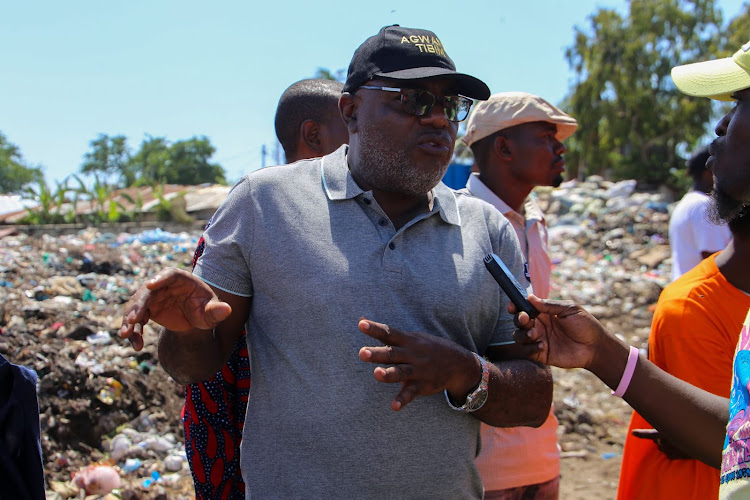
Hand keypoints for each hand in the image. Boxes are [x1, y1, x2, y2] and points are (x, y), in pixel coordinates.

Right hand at [119, 268, 231, 350]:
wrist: (196, 319)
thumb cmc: (206, 310)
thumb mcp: (211, 312)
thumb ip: (217, 311)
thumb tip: (227, 309)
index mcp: (180, 279)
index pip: (168, 275)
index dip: (159, 279)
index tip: (150, 285)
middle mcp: (162, 285)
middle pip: (147, 292)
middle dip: (138, 305)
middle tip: (134, 319)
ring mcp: (152, 297)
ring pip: (136, 306)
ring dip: (130, 320)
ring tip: (127, 335)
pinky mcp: (146, 310)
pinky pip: (136, 320)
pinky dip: (134, 332)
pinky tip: (137, 345)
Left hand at [357, 318, 476, 411]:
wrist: (458, 363)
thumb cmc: (426, 348)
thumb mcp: (410, 336)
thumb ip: (385, 333)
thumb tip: (361, 319)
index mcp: (407, 340)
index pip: (388, 332)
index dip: (374, 329)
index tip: (361, 324)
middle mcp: (411, 354)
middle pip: (392, 353)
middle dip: (377, 354)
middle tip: (362, 353)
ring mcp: (417, 370)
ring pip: (401, 372)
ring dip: (388, 374)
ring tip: (376, 374)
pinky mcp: (422, 386)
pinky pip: (411, 393)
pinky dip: (403, 399)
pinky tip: (394, 406)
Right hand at [510, 295, 607, 369]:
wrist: (595, 347)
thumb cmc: (586, 325)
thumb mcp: (569, 309)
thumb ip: (549, 305)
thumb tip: (530, 297)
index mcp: (544, 313)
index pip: (524, 308)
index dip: (515, 306)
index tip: (512, 306)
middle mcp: (539, 326)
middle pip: (518, 322)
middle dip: (518, 319)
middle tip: (525, 319)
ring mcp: (539, 340)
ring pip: (518, 336)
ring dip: (523, 334)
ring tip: (535, 334)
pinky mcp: (541, 354)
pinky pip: (527, 351)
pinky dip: (530, 348)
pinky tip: (543, 345)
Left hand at [631, 428, 690, 459]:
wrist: (704, 441)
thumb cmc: (691, 429)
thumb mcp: (678, 424)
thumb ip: (667, 423)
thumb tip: (661, 422)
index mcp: (664, 432)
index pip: (650, 433)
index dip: (640, 433)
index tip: (633, 433)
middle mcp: (665, 440)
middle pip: (656, 440)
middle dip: (661, 438)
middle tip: (672, 436)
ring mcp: (668, 449)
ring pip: (662, 447)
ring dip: (667, 445)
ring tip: (678, 442)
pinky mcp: (673, 455)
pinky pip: (668, 454)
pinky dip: (672, 452)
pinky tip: (680, 449)